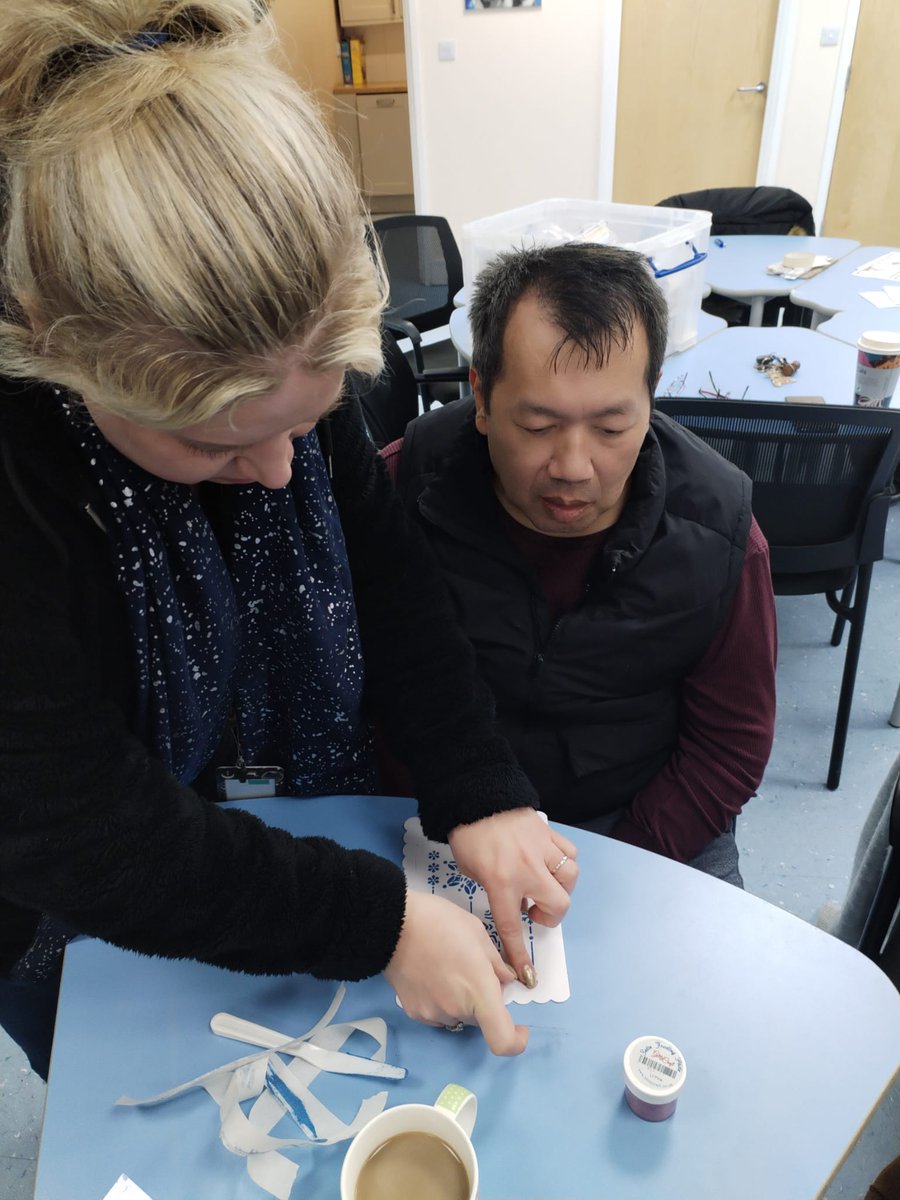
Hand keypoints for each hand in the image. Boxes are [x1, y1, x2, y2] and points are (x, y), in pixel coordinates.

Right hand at [383, 889, 526, 1055]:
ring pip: (460, 1016)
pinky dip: (443, 1001)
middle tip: (473, 969)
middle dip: (484, 1001)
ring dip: (463, 1001)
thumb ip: (496, 964)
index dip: (516, 1041)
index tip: (520, 1027)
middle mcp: (457, 1010)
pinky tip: (432, 974)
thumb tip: (505, 982)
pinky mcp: (414, 1013)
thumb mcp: (478, 933)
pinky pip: (439, 1014)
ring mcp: (433, 1015)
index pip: (502, 1040)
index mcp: (478, 991)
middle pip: (481, 1019)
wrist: (392, 923)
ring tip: (448, 967)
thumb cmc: (440, 921)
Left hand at [447, 808, 577, 987]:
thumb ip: (494, 889)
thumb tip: (515, 899)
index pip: (513, 927)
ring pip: (570, 878)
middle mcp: (527, 870)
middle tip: (535, 909)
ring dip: (560, 888)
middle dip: (550, 915)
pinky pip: (569, 853)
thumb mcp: (471, 872)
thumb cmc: (467, 836)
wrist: (476, 797)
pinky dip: (564, 863)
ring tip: (545, 885)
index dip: (520, 954)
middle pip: (558, 905)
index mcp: (501, 883)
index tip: (528, 975)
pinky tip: (551, 863)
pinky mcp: (550, 833)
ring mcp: (542, 850)